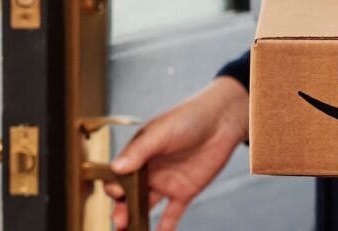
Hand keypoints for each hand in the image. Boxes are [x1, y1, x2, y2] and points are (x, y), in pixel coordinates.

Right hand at [103, 76, 248, 229]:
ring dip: (137, 220)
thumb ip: (140, 150)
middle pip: (128, 196)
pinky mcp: (185, 191)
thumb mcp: (161, 132)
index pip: (118, 176)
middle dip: (121, 210)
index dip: (114, 187)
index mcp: (139, 155)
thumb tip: (117, 168)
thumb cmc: (189, 117)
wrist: (223, 120)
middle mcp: (149, 171)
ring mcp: (166, 183)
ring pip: (146, 207)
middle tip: (120, 221)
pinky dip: (165, 227)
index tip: (117, 193)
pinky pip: (171, 214)